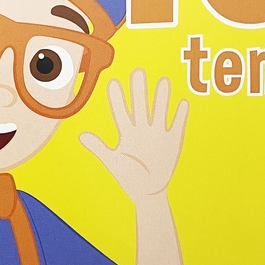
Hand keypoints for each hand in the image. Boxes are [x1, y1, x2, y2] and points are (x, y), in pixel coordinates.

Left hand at [80, 69, 187, 203]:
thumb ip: (98, 147)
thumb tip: (81, 135)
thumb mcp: (112, 161)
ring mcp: (158, 134)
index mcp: (127, 133)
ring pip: (160, 111)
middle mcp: (142, 129)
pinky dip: (180, 116)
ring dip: (162, 98)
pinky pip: (177, 126)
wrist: (148, 192)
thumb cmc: (128, 176)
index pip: (121, 112)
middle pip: (140, 106)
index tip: (113, 82)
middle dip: (139, 90)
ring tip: (163, 81)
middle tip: (138, 72)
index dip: (117, 98)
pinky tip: (182, 103)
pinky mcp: (172, 142)